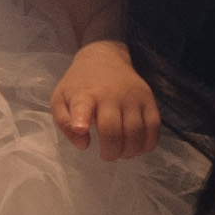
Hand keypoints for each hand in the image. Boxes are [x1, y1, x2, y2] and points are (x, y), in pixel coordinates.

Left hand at [50, 40, 161, 162]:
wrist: (104, 58)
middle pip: (113, 129)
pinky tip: (138, 148)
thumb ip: (64, 123)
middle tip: (106, 156)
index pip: (82, 106)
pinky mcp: (148, 99)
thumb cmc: (80, 84)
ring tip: (122, 153)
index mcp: (84, 94)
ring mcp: (132, 97)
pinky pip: (154, 126)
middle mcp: (109, 95)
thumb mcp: (60, 98)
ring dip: (129, 150)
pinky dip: (148, 143)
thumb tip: (83, 144)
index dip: (80, 119)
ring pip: (136, 131)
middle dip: (111, 151)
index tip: (81, 128)